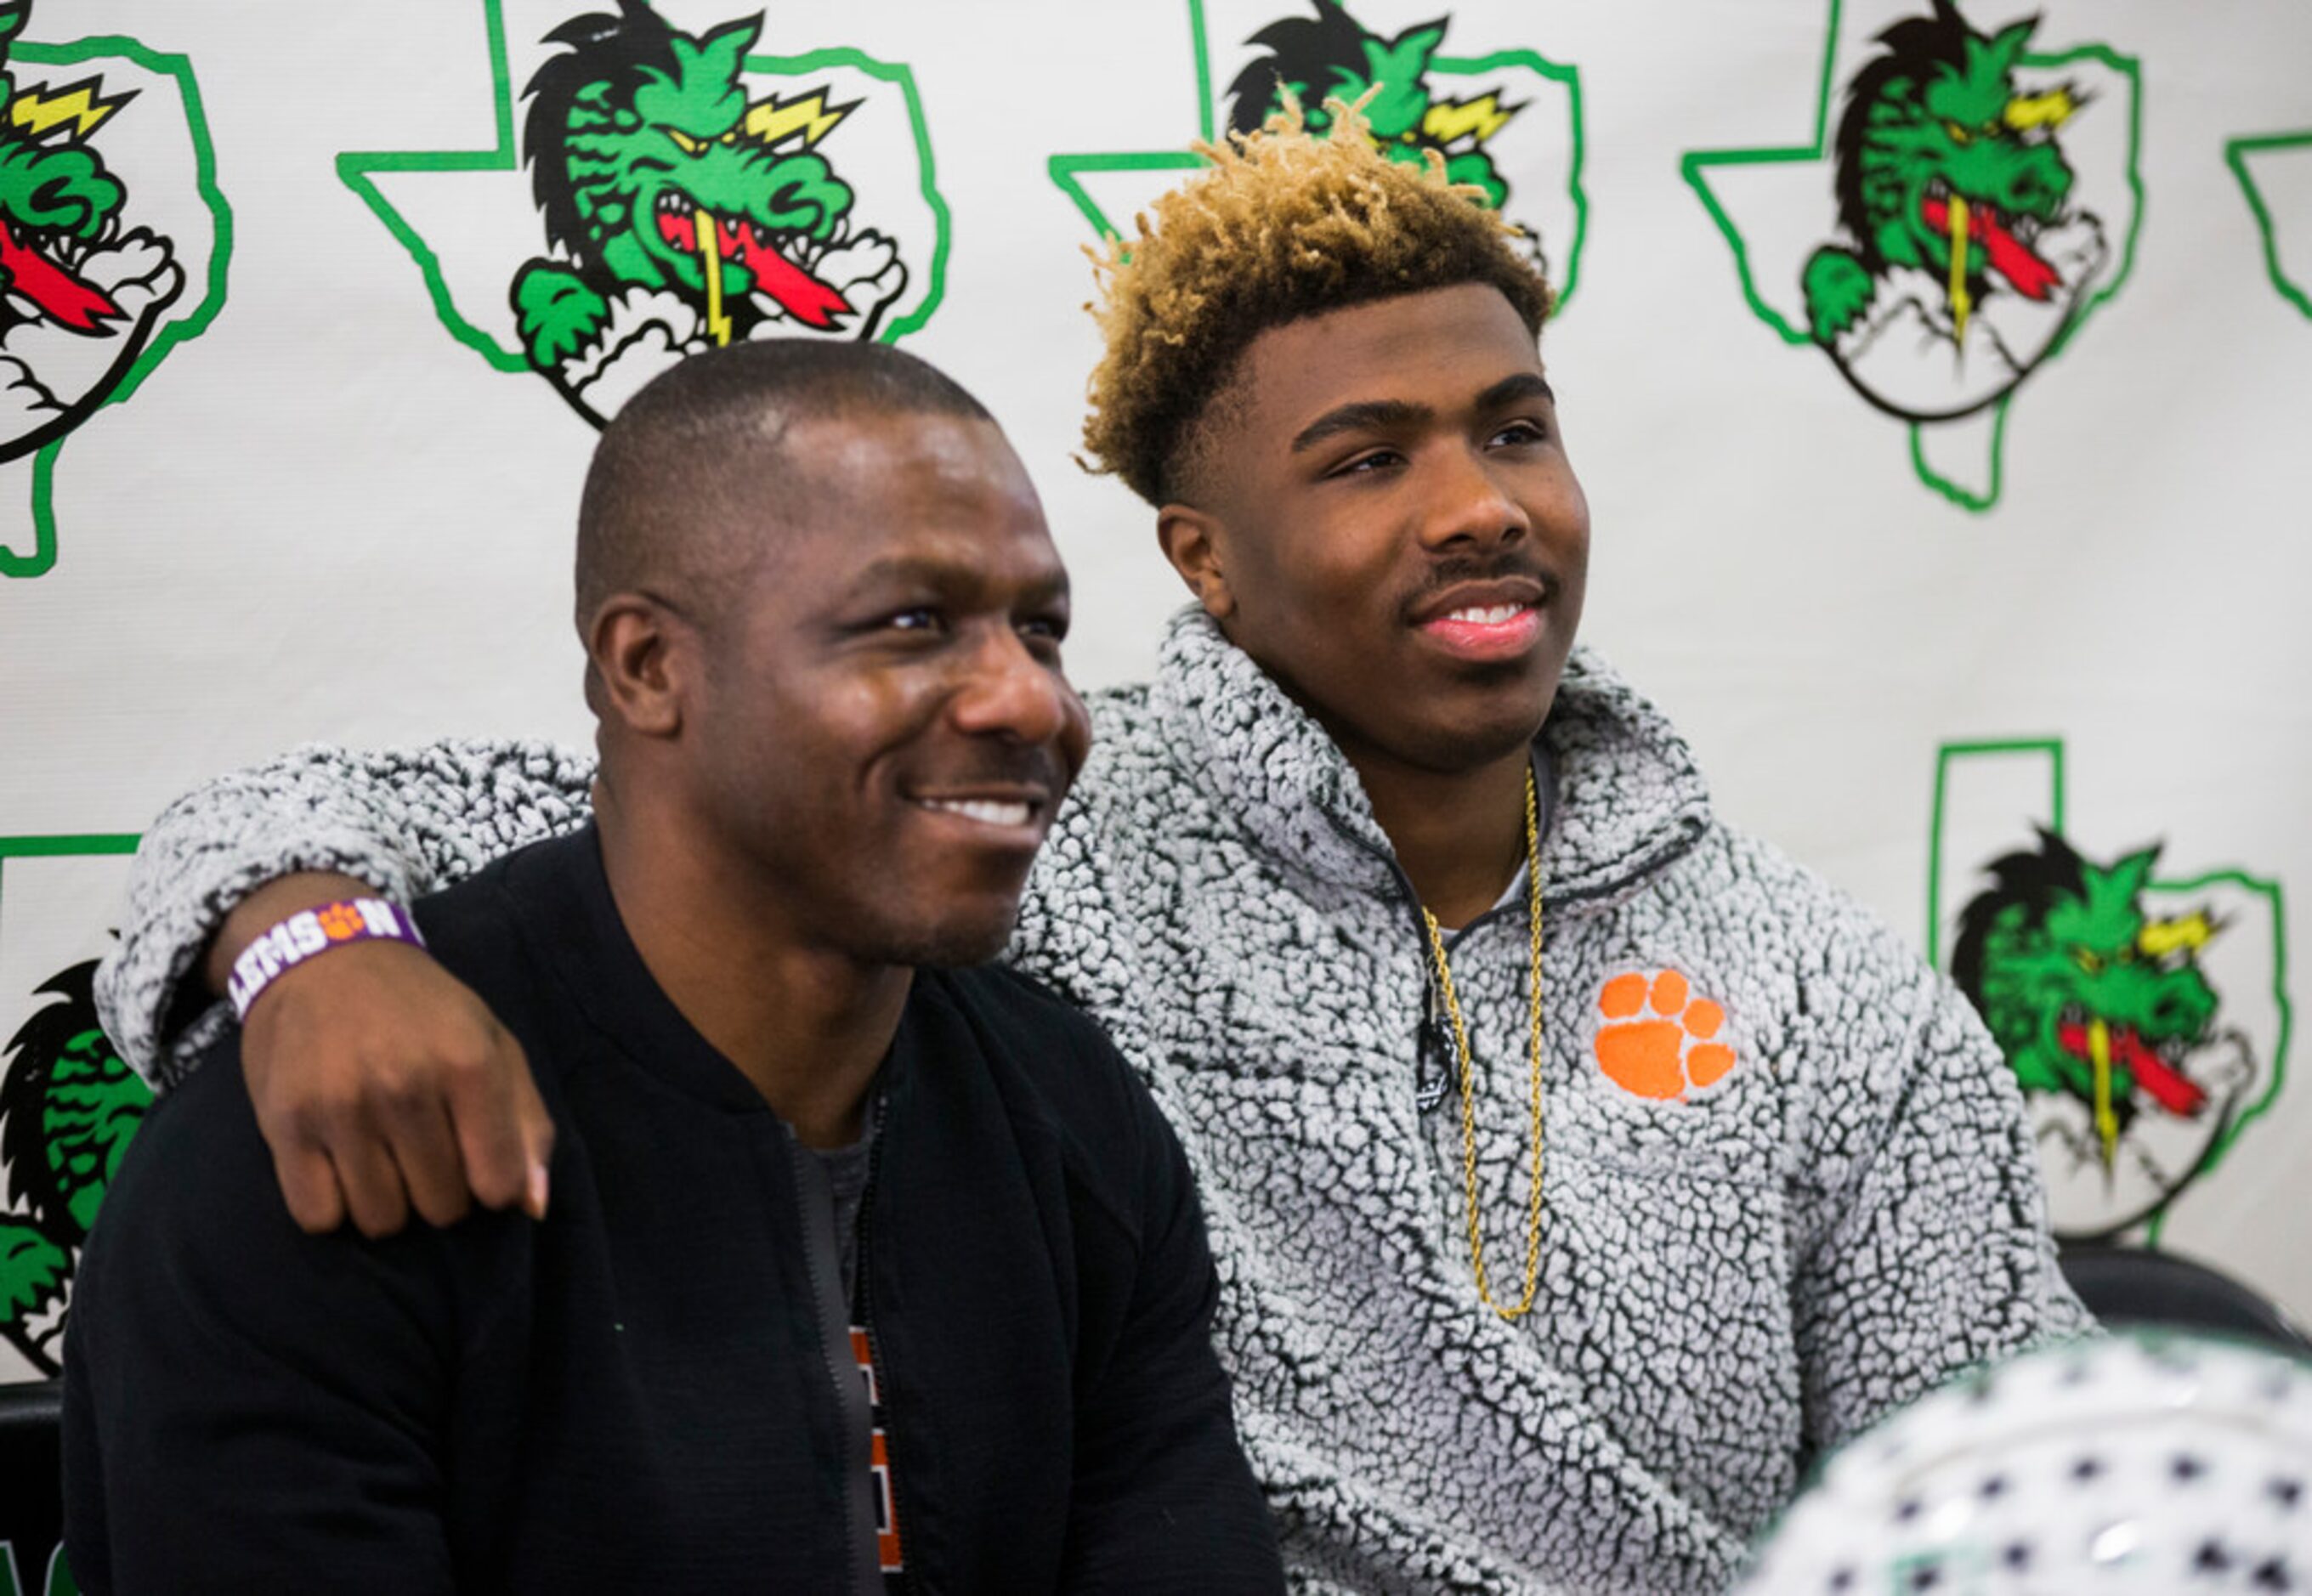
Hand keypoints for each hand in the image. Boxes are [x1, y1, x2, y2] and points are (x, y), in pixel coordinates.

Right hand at [213, 876, 552, 1236]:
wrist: (324, 957)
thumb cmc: (423, 1009)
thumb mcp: (492, 1043)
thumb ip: (526, 1123)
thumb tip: (533, 1207)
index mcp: (468, 1063)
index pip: (497, 1184)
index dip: (494, 1186)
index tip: (478, 1163)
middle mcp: (404, 1085)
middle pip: (441, 1209)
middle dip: (442, 1193)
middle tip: (426, 1152)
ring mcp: (340, 1106)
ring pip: (381, 1221)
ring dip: (389, 1204)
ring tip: (384, 1158)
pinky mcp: (284, 1124)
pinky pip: (318, 1217)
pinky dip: (333, 1206)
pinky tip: (342, 1167)